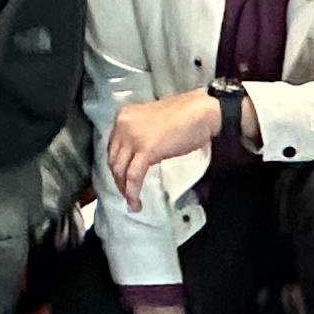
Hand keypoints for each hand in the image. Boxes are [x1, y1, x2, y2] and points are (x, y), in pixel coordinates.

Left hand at [104, 90, 222, 210]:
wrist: (201, 111)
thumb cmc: (184, 116)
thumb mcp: (153, 123)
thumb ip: (140, 136)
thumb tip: (138, 157)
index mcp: (124, 116)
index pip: (112, 146)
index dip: (116, 165)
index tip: (121, 177)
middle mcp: (124, 125)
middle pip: (113, 159)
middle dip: (118, 179)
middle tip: (126, 192)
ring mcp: (133, 137)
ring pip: (120, 170)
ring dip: (124, 189)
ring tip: (132, 202)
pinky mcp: (146, 150)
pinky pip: (134, 176)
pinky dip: (132, 192)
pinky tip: (136, 201)